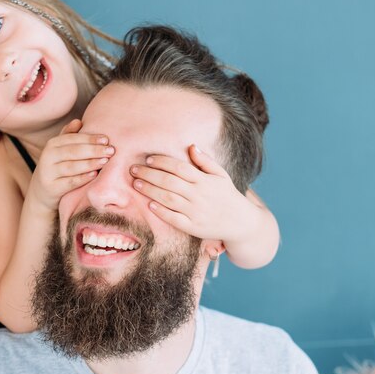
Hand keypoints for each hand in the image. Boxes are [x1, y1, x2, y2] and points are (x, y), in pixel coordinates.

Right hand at [27, 119, 113, 212]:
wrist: (42, 191)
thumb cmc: (57, 167)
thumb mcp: (60, 150)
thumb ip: (69, 136)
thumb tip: (78, 121)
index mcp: (53, 144)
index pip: (73, 138)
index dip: (90, 138)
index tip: (106, 139)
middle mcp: (48, 157)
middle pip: (73, 151)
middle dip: (93, 150)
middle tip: (110, 150)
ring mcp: (48, 173)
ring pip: (71, 166)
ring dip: (89, 163)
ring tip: (105, 161)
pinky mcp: (51, 188)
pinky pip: (68, 183)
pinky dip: (82, 178)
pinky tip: (94, 175)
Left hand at [130, 144, 246, 241]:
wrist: (240, 222)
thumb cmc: (227, 195)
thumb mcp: (221, 175)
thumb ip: (205, 161)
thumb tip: (191, 146)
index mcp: (205, 180)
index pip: (180, 167)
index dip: (163, 161)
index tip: (148, 158)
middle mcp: (199, 195)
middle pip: (170, 182)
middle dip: (150, 174)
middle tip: (133, 170)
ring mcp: (196, 212)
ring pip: (169, 199)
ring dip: (150, 190)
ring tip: (136, 184)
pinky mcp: (193, 227)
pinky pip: (174, 219)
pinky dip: (161, 211)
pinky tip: (149, 204)